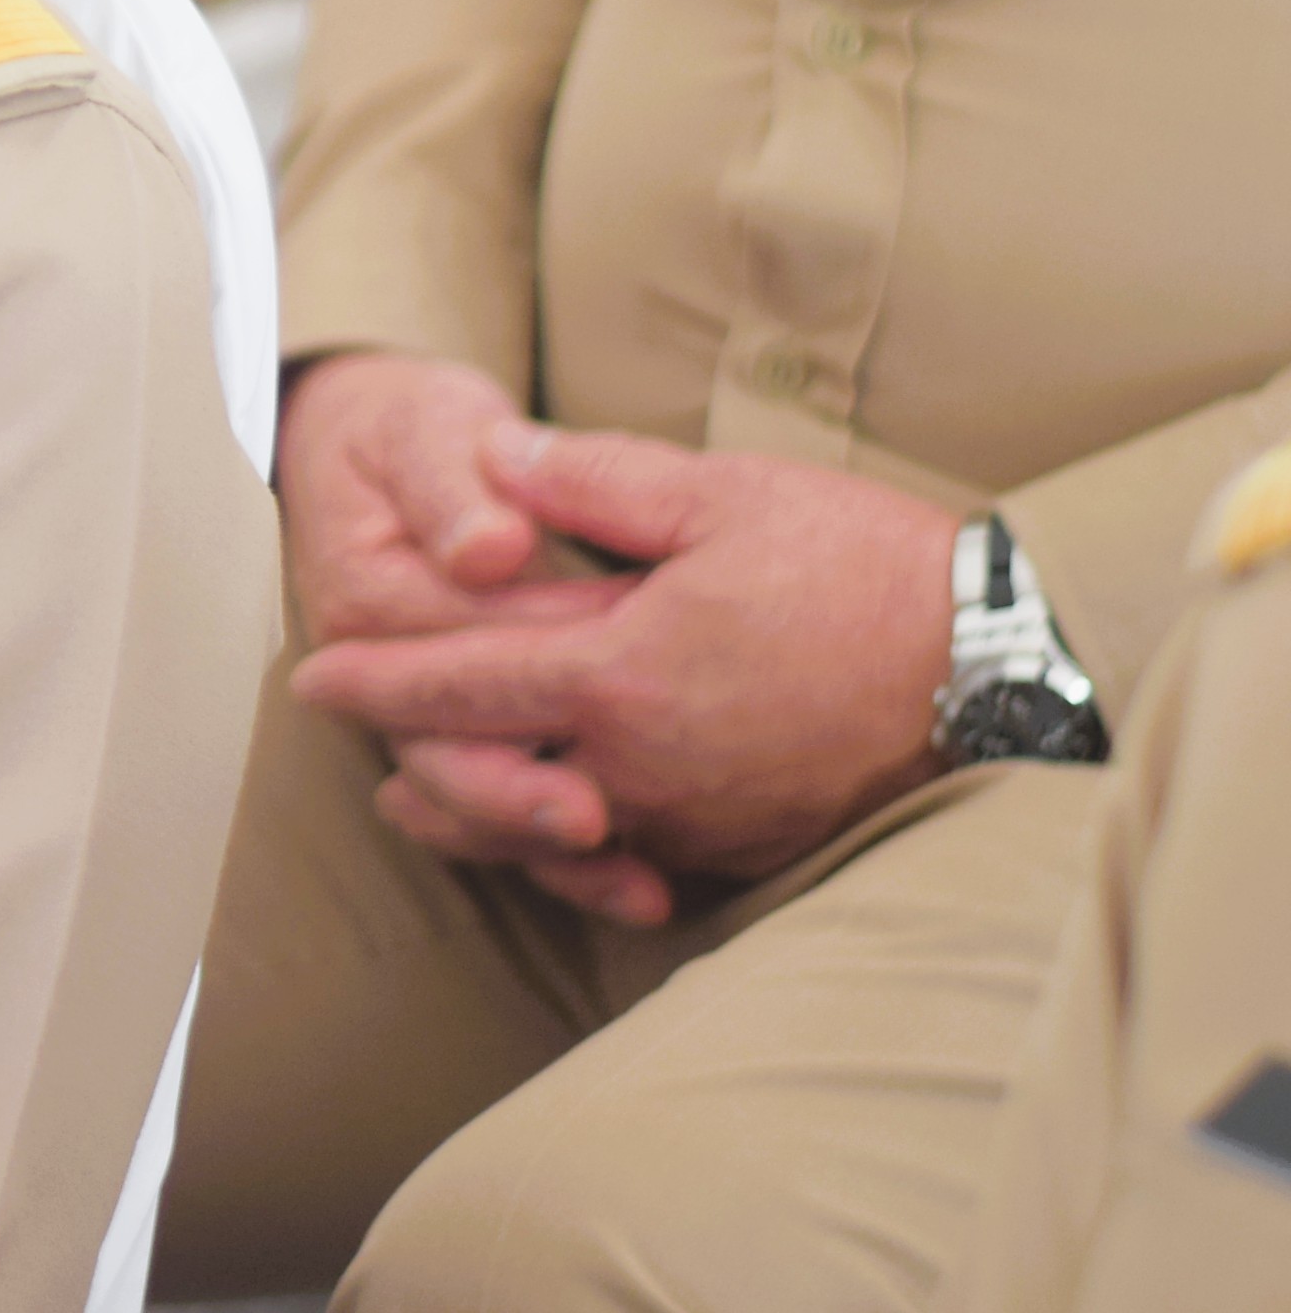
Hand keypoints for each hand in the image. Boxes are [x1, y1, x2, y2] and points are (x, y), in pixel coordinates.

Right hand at [275, 354, 638, 904]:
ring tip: (630, 878)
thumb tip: (489, 548)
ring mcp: (422, 714)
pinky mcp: (469, 734)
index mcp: (369, 594)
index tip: (614, 675)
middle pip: (443, 752)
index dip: (532, 660)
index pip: (453, 643)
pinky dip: (567, 861)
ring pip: (474, 802)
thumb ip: (456, 487)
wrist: (382, 454)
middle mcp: (386, 670)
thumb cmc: (412, 434)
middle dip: (519, 791)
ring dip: (548, 849)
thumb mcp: (428, 429)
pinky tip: (642, 886)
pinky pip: (506, 815)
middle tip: (593, 820)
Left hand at [295, 426, 956, 908]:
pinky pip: (630, 856)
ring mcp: (697, 818)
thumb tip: (496, 459)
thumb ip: (594, 484)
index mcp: (623, 674)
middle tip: (343, 730)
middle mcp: (645, 765)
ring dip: (475, 811)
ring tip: (418, 797)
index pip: (461, 683)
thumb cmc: (868, 572)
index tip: (311, 676)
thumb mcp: (723, 498)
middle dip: (406, 754)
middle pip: (484, 775)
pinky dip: (569, 845)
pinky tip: (552, 826)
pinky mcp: (747, 846)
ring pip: (549, 828)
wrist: (1004, 675)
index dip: (378, 680)